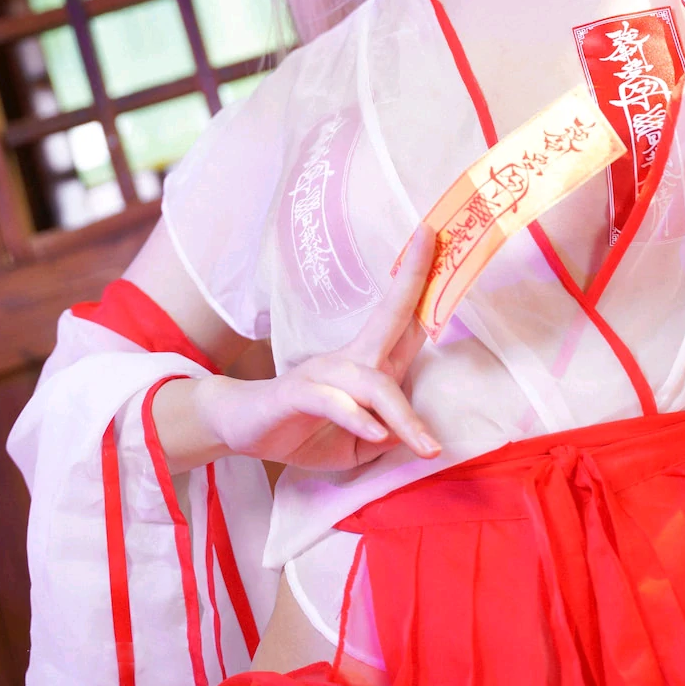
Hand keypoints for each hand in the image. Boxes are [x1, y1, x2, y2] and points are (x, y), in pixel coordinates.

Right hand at [194, 225, 439, 471]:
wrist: (240, 429)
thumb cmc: (303, 431)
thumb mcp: (355, 447)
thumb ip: (385, 438)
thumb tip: (408, 434)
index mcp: (367, 365)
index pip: (405, 323)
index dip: (426, 288)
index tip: (444, 245)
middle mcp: (349, 360)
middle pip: (390, 316)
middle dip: (413, 279)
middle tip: (435, 238)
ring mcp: (322, 373)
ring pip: (372, 382)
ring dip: (402, 415)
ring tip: (427, 447)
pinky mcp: (296, 393)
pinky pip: (332, 401)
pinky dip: (356, 418)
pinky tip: (376, 434)